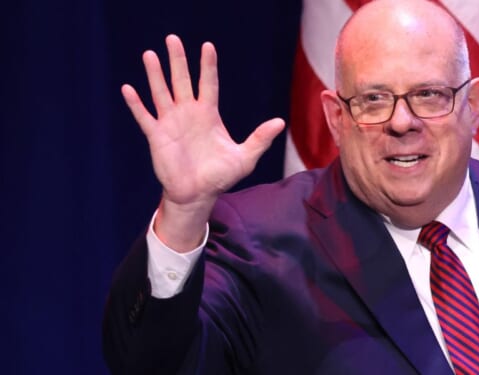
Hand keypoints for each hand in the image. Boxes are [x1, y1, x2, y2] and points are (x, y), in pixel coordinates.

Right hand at [122, 35, 284, 250]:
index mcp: (209, 114)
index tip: (208, 46)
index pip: (208, 83)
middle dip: (178, 61)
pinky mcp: (156, 136)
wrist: (198, 194)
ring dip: (155, 75)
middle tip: (172, 39)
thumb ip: (260, 139)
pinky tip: (128, 88)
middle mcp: (188, 113)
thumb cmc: (221, 176)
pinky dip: (136, 103)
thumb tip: (280, 122)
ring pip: (161, 92)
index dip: (208, 65)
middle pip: (182, 80)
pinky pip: (144, 116)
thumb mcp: (245, 158)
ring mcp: (171, 123)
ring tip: (150, 54)